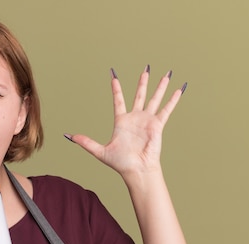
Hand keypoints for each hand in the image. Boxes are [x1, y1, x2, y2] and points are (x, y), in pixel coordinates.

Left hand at [65, 66, 185, 178]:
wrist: (136, 169)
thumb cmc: (120, 162)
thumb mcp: (100, 151)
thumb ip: (86, 142)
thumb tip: (69, 136)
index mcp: (122, 122)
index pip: (118, 101)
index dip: (116, 88)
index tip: (114, 77)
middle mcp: (135, 119)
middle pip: (139, 95)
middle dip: (143, 82)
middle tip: (146, 69)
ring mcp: (147, 121)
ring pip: (154, 99)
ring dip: (160, 87)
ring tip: (166, 74)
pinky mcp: (157, 125)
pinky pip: (166, 110)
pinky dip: (173, 100)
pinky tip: (179, 89)